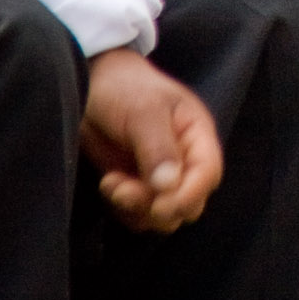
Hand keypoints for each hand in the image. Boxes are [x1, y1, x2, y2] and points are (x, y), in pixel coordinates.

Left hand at [81, 47, 222, 233]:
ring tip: (112, 183)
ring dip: (137, 208)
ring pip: (164, 214)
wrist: (90, 85)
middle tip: (124, 190)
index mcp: (196, 135)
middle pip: (189, 202)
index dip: (189, 195)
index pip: (208, 174)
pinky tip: (109, 184)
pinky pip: (139, 214)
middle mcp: (184, 159)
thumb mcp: (144, 112)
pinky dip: (124, 209)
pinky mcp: (135, 185)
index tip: (159, 205)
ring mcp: (159, 175)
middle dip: (158, 206)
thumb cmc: (124, 89)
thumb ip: (158, 148)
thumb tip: (168, 186)